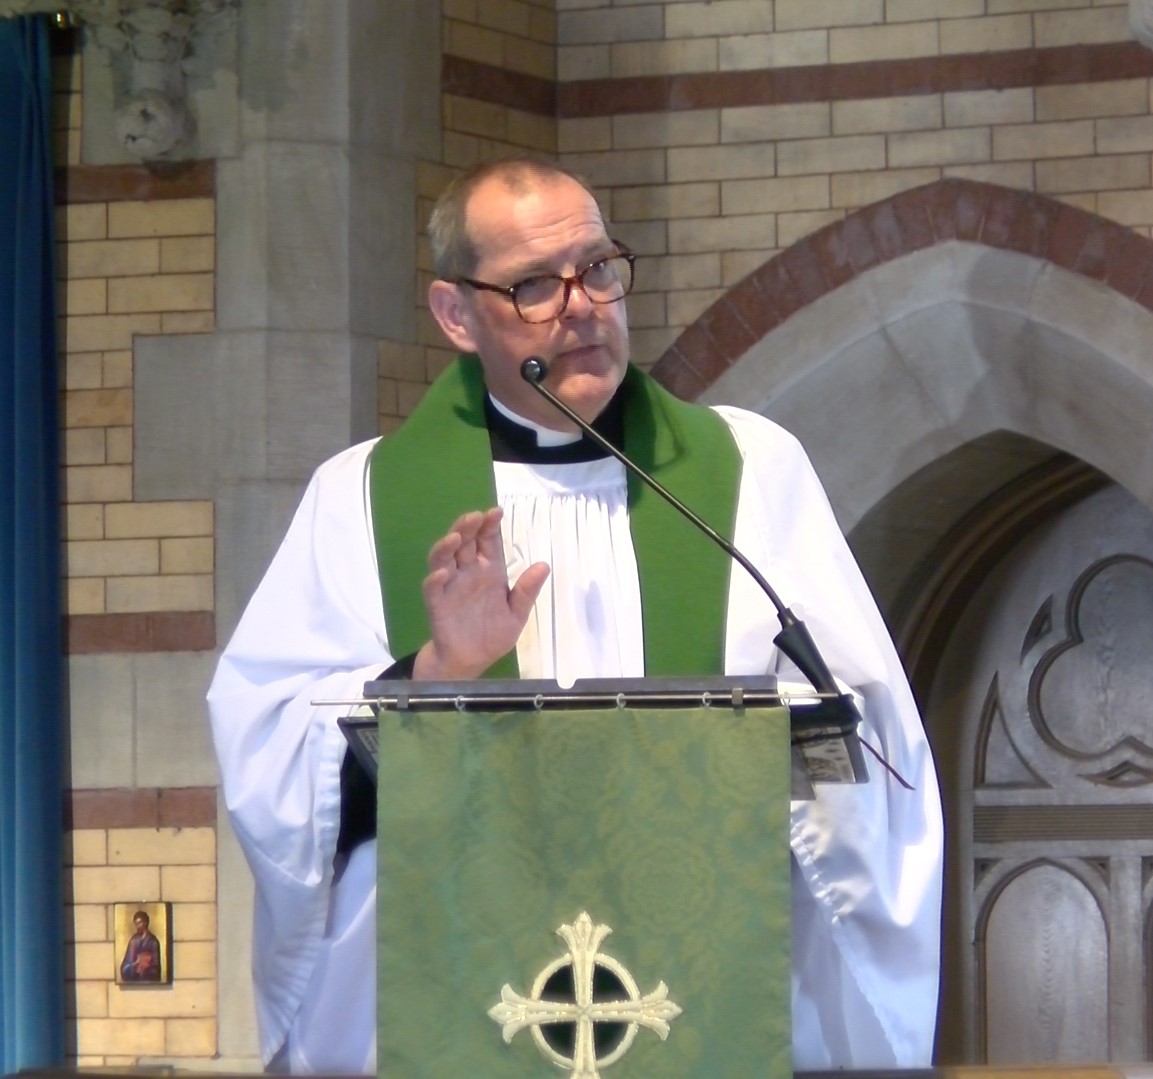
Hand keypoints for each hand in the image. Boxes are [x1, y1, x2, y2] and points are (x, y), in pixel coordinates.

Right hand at [413, 507, 549, 679]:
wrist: (470, 662)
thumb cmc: (491, 634)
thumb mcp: (516, 614)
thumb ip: (526, 591)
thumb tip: (544, 565)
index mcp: (488, 571)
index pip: (488, 541)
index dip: (490, 525)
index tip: (496, 512)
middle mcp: (467, 573)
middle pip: (464, 543)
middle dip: (468, 527)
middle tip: (475, 516)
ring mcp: (450, 587)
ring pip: (444, 558)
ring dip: (447, 546)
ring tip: (456, 537)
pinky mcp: (437, 604)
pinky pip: (433, 588)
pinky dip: (436, 579)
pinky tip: (444, 573)